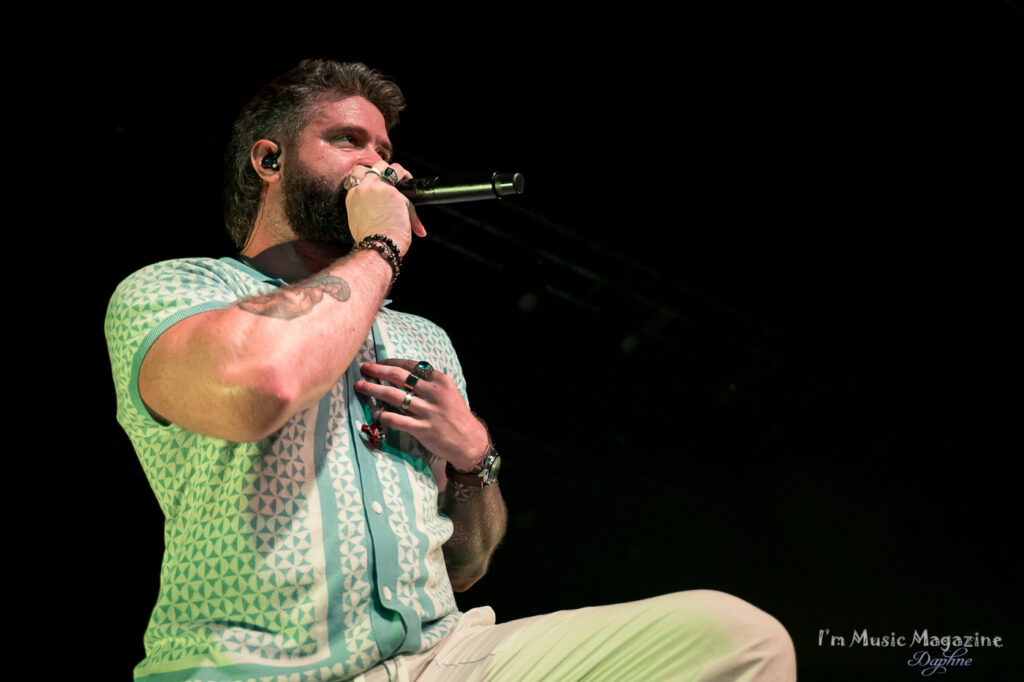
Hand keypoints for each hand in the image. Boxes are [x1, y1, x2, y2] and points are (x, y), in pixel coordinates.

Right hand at [345, 162, 426, 255]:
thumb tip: (381, 205)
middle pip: (378, 165)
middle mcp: (363, 187)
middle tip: (398, 180)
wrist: (376, 247)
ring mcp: (378, 188)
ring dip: (402, 174)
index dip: (371, 173)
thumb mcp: (359, 219)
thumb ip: (365, 206)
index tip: (380, 180)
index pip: (358, 172)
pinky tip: (414, 218)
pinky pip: (407, 193)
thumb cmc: (369, 240)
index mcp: (352, 195)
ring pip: (393, 168)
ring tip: (408, 182)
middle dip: (389, 170)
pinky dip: (411, 205)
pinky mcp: (394, 193)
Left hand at [354, 359, 487, 470]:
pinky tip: (375, 412)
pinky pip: (395, 419)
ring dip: (373, 389)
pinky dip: (382, 415)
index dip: (391, 362)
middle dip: (378, 370)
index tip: (378, 362)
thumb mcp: (448, 392)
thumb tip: (402, 375)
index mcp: (440, 380)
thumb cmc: (455, 416)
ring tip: (360, 386)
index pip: (411, 366)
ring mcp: (427, 411)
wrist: (469, 441)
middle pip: (399, 377)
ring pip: (393, 396)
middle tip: (363, 368)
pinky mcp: (422, 429)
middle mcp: (434, 393)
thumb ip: (428, 383)